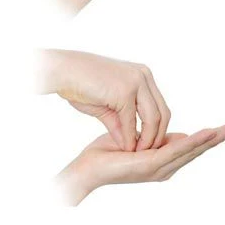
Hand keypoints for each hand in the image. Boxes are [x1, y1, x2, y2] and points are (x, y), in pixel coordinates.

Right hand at [38, 50, 169, 150]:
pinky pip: (132, 121)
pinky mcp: (125, 91)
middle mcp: (144, 76)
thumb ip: (120, 121)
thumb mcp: (106, 103)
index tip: (147, 145)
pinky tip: (124, 148)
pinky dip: (129, 137)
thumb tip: (128, 142)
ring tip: (137, 154)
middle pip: (163, 113)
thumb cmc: (78, 83)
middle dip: (157, 136)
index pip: (159, 106)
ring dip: (147, 139)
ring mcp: (136, 82)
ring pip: (153, 118)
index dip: (156, 129)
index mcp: (141, 75)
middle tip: (147, 154)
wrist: (61, 70)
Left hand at [57, 122, 224, 204]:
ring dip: (212, 138)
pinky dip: (192, 141)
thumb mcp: (137, 140)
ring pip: (191, 149)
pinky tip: (206, 133)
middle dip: (219, 137)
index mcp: (163, 161)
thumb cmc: (107, 153)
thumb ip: (156, 137)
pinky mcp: (150, 165)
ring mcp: (159, 167)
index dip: (210, 135)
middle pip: (198, 149)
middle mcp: (165, 167)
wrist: (88, 168)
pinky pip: (175, 150)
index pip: (191, 145)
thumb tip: (178, 133)